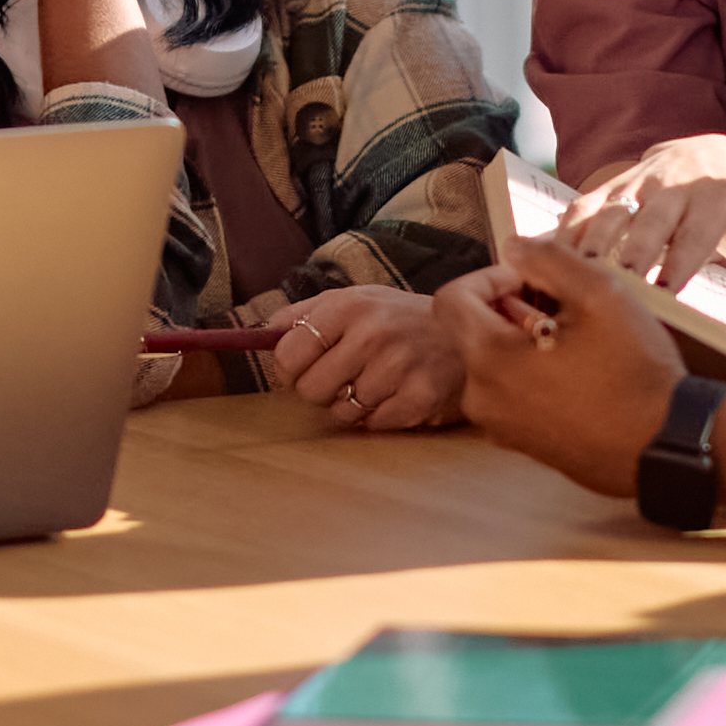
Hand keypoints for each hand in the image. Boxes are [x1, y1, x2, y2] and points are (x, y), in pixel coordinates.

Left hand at [263, 283, 465, 432]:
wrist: (466, 333)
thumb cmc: (400, 319)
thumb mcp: (356, 299)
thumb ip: (305, 313)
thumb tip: (259, 332)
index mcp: (350, 306)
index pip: (288, 353)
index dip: (291, 367)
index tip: (305, 366)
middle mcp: (373, 334)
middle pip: (309, 389)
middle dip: (321, 388)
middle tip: (344, 376)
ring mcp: (398, 368)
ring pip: (340, 411)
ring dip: (353, 403)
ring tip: (377, 381)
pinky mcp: (419, 398)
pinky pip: (372, 425)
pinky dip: (379, 416)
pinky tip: (396, 394)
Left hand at [437, 225, 688, 498]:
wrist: (668, 445)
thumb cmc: (636, 374)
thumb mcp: (600, 294)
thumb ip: (548, 260)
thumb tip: (514, 247)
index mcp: (489, 360)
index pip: (452, 301)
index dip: (488, 278)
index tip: (526, 280)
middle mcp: (483, 399)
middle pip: (474, 333)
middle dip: (511, 310)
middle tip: (562, 307)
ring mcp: (502, 428)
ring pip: (495, 364)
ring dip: (524, 343)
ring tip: (576, 340)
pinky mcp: (523, 445)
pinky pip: (512, 395)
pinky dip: (533, 375)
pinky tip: (579, 372)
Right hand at [549, 134, 725, 327]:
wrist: (719, 154)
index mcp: (721, 196)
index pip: (698, 231)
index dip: (680, 258)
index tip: (664, 292)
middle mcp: (678, 183)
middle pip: (650, 219)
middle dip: (631, 250)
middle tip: (614, 286)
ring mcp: (641, 179)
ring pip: (611, 208)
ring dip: (590, 240)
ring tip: (573, 274)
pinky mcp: (614, 183)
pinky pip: (585, 203)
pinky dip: (566, 229)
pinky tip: (547, 257)